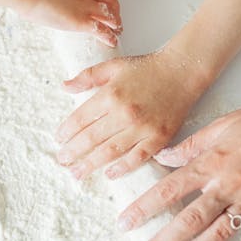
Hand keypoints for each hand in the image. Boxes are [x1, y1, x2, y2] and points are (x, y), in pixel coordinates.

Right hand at [18, 0, 121, 46]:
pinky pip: (101, 29)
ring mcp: (86, 5)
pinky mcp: (81, 20)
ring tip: (117, 32)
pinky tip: (111, 41)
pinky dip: (109, 36)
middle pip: (112, 1)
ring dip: (116, 25)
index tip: (110, 3)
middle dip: (116, 11)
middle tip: (116, 19)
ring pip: (111, 15)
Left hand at [56, 47, 205, 177]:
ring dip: (91, 164)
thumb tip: (64, 86)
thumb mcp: (114, 66)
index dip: (67, 131)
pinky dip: (123, 168)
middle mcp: (124, 113)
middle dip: (73, 152)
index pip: (81, 118)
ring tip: (77, 172)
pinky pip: (138, 157)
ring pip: (110, 151)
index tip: (59, 140)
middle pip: (91, 138)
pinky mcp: (159, 137)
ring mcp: (142, 127)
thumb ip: (87, 76)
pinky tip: (110, 174)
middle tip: (62, 161)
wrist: (182, 71)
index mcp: (110, 94)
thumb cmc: (148, 67)